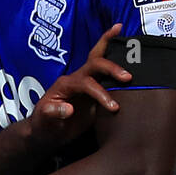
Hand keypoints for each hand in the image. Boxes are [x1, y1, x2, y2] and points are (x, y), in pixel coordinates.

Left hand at [32, 23, 129, 145]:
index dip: (100, 93)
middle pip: (94, 63)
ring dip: (114, 50)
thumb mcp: (43, 120)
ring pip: (101, 61)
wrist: (47, 132)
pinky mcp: (96, 92)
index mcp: (65, 84)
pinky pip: (108, 76)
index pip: (86, 82)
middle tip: (128, 77)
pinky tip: (131, 57)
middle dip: (111, 67)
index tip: (113, 107)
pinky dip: (118, 63)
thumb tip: (69, 108)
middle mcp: (77, 79)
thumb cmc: (43, 124)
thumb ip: (53, 113)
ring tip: (132, 42)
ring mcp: (87, 84)